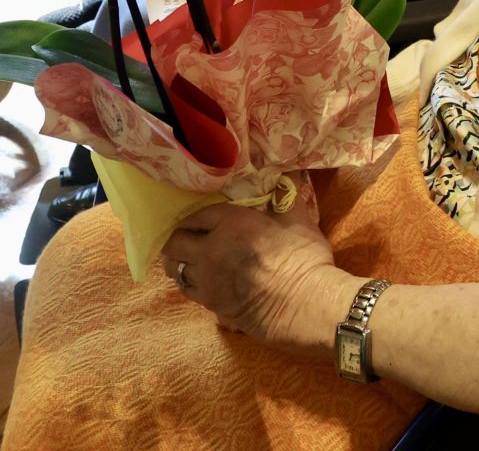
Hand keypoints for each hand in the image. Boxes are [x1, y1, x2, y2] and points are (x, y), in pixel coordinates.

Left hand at [160, 183, 350, 351]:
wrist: (303, 305)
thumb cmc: (302, 258)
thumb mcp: (297, 217)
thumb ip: (286, 194)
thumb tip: (291, 172)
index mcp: (230, 223)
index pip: (197, 215)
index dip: (197, 216)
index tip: (202, 219)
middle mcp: (210, 250)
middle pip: (175, 243)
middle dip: (179, 239)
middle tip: (190, 239)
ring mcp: (208, 280)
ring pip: (175, 269)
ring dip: (180, 262)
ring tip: (190, 261)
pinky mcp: (211, 304)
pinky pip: (187, 290)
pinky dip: (190, 284)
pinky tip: (203, 282)